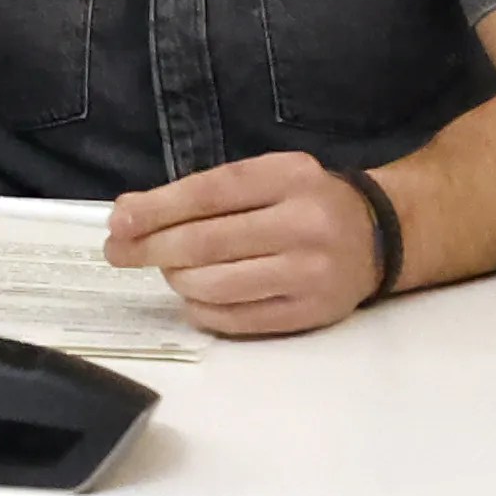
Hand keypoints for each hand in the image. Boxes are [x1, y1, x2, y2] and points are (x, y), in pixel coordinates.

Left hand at [111, 152, 382, 335]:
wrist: (378, 235)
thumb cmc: (306, 201)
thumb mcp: (267, 177)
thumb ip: (205, 191)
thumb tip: (129, 212)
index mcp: (290, 177)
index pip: (210, 193)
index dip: (157, 208)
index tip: (118, 220)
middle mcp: (304, 224)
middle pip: (207, 242)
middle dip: (151, 248)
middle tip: (118, 252)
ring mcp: (310, 273)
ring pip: (216, 284)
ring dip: (176, 278)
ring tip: (168, 270)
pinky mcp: (310, 313)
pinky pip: (236, 318)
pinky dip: (201, 308)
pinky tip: (193, 296)